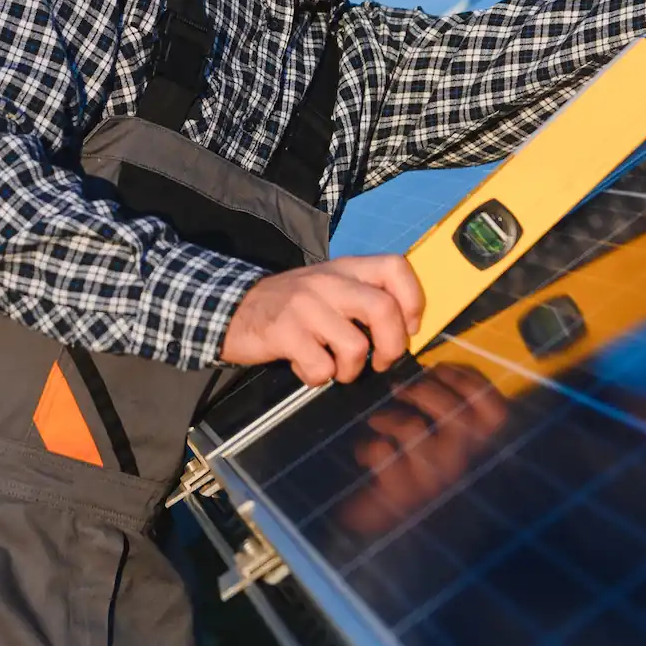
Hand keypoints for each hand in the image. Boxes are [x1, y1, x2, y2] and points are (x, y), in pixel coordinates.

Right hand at [221, 255, 424, 385]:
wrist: (232, 308)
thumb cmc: (291, 305)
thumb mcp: (328, 287)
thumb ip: (362, 297)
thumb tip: (406, 329)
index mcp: (345, 268)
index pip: (396, 267)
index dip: (413, 301)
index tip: (408, 327)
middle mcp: (328, 281)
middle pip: (384, 309)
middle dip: (392, 347)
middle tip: (380, 362)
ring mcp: (305, 305)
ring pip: (356, 347)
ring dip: (350, 371)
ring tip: (335, 367)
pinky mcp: (284, 332)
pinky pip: (321, 368)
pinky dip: (317, 377)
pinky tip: (305, 366)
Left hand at [336, 364, 510, 536]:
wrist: (379, 530)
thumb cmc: (409, 476)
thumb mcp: (435, 444)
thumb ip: (442, 414)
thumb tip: (427, 374)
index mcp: (473, 453)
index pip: (495, 412)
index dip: (469, 381)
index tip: (438, 368)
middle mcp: (459, 467)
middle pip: (457, 414)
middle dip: (426, 390)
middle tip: (400, 388)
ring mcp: (431, 483)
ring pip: (415, 428)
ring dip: (391, 416)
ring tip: (376, 419)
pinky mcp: (399, 494)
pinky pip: (382, 452)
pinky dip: (369, 446)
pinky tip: (365, 453)